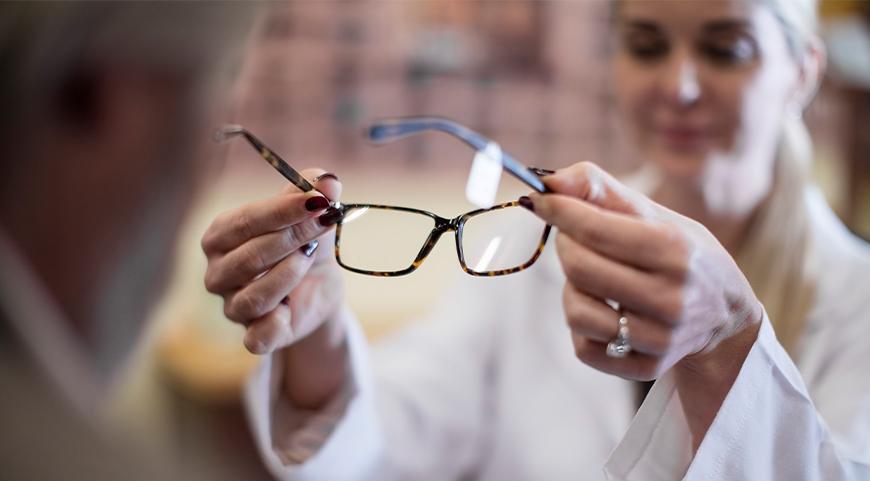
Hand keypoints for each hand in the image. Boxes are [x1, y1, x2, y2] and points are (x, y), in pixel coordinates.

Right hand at [202, 170, 344, 354]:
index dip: (282, 211)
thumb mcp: (310, 214)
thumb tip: (328, 180)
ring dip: (287, 276)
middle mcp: (218, 273)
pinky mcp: (254, 336)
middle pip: (249, 257)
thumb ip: (315, 191)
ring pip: (252, 299)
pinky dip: (274, 326)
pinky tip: (290, 310)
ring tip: (308, 258)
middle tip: (324, 224)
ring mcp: (233, 307)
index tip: (318, 201)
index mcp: (221, 236)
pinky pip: (256, 338)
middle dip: (292, 238)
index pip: (243, 221)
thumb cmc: (303, 243)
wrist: (318, 286)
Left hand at [529, 162, 761, 380]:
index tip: (541, 201)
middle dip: (565, 246)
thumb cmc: (679, 253)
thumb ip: (599, 188)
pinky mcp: (646, 366)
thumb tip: (549, 181)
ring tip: (591, 277)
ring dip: (571, 289)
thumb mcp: (654, 212)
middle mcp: (671, 298)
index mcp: (674, 250)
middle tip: (573, 238)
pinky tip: (603, 310)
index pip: (595, 229)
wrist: (725, 315)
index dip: (559, 212)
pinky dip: (582, 325)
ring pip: (577, 313)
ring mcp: (660, 338)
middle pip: (580, 268)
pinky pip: (584, 347)